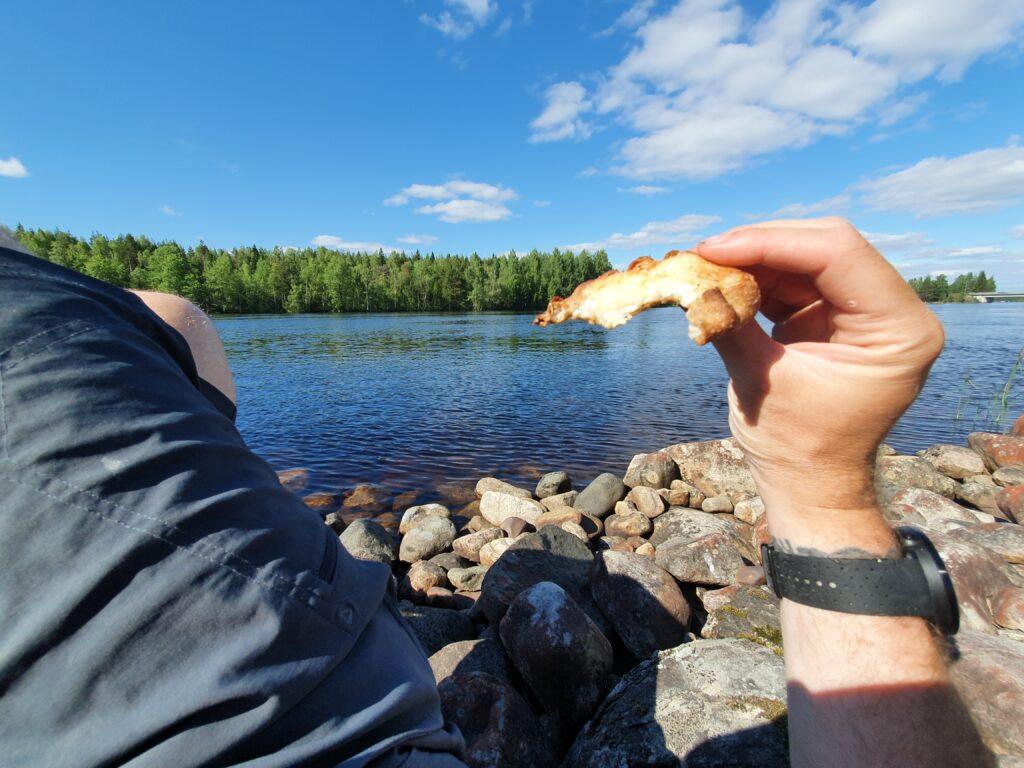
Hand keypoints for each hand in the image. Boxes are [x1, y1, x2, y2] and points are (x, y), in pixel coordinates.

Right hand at [696, 218, 943, 550]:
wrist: (809, 483)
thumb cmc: (796, 448)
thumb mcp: (760, 381)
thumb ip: (731, 325)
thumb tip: (691, 280)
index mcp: (900, 329)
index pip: (839, 255)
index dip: (772, 242)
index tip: (713, 248)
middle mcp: (893, 311)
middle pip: (825, 246)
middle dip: (759, 246)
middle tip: (702, 253)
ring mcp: (866, 311)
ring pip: (806, 257)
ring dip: (753, 260)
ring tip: (704, 270)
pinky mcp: (838, 316)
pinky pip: (795, 279)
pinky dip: (757, 279)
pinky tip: (722, 284)